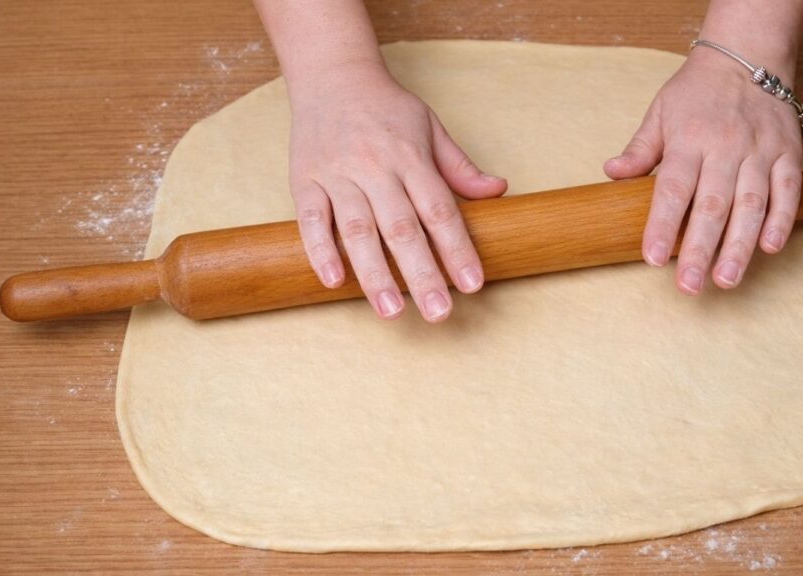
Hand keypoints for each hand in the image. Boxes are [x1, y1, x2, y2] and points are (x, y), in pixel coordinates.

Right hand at [289, 64, 506, 320]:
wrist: (331, 75)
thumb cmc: (386, 108)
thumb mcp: (431, 127)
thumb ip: (460, 166)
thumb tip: (499, 191)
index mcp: (410, 156)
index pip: (439, 209)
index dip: (457, 249)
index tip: (472, 284)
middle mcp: (375, 167)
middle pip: (401, 227)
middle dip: (422, 273)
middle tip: (438, 312)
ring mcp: (337, 174)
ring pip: (356, 229)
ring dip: (374, 273)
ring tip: (391, 311)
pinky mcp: (304, 179)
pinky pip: (311, 219)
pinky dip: (320, 250)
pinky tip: (334, 281)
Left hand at [604, 48, 802, 293]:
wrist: (748, 56)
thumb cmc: (697, 92)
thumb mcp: (660, 113)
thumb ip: (639, 150)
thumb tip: (611, 174)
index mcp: (689, 139)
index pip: (673, 189)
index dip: (663, 225)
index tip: (653, 258)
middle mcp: (726, 147)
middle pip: (712, 206)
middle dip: (700, 250)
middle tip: (689, 286)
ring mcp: (760, 151)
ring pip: (751, 204)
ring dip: (739, 246)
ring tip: (726, 280)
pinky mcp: (788, 154)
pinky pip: (788, 190)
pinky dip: (782, 220)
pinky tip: (768, 248)